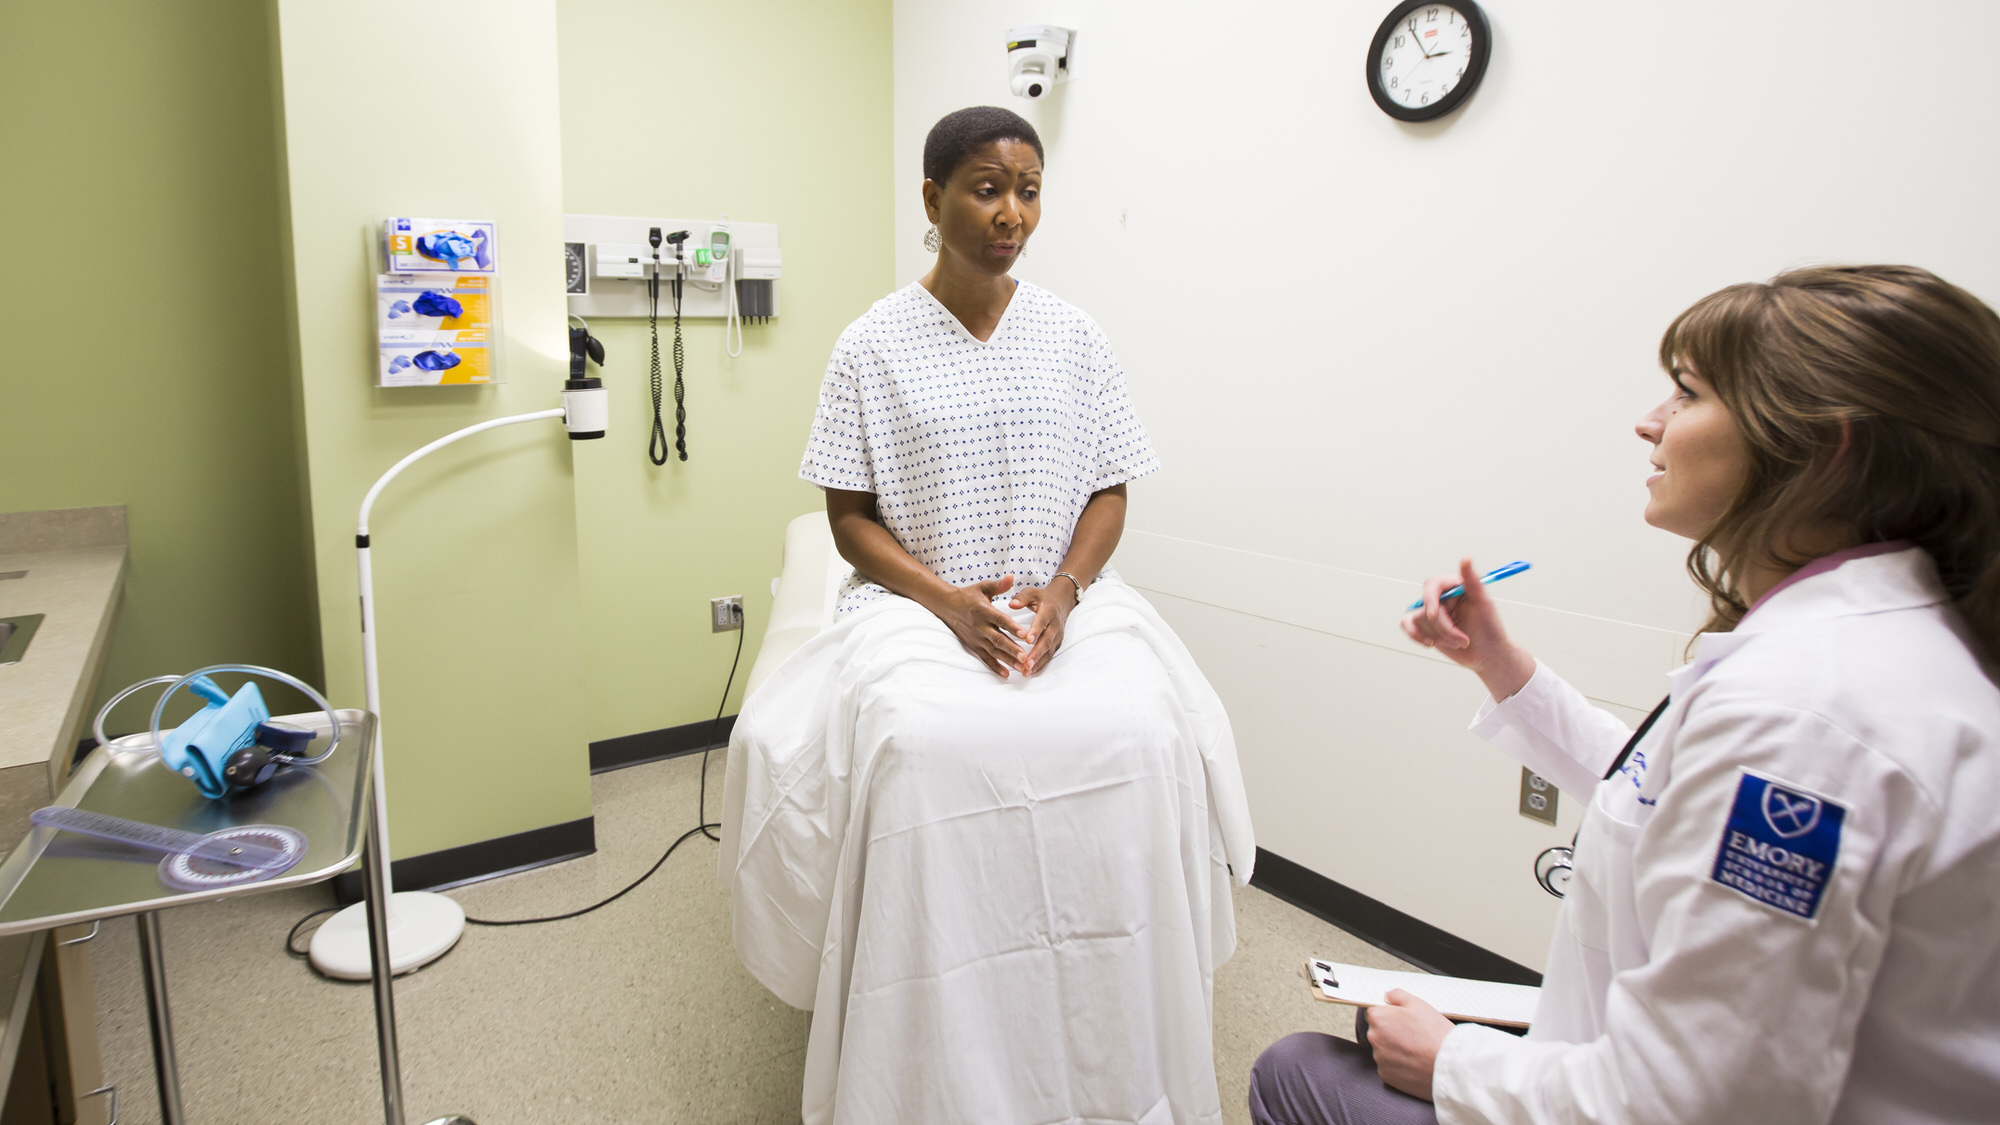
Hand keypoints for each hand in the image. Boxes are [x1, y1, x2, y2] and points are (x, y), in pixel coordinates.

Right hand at [936, 576, 1029, 678]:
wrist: (947, 606)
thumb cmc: (968, 595)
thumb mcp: (983, 587)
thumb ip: (999, 585)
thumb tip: (1012, 577)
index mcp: (984, 611)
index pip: (1000, 620)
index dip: (1012, 627)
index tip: (1025, 634)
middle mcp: (980, 626)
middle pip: (998, 639)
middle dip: (1012, 649)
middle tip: (1025, 656)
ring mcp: (976, 638)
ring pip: (994, 651)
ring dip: (1007, 659)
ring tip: (1021, 666)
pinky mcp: (973, 645)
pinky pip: (985, 658)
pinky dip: (995, 666)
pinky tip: (1006, 674)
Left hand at [1008, 578, 1077, 675]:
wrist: (1061, 601)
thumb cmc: (1042, 598)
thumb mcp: (1032, 593)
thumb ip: (1022, 598)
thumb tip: (1012, 604)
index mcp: (1048, 611)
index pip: (1042, 622)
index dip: (1036, 631)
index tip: (1028, 640)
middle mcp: (1055, 625)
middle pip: (1047, 641)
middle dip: (1036, 653)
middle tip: (1026, 663)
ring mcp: (1057, 636)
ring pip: (1048, 651)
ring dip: (1038, 662)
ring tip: (1026, 671)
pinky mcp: (1056, 643)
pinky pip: (1049, 655)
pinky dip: (1040, 664)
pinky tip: (1030, 671)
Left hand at [1365, 989, 1453, 1101]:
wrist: (1450, 1065)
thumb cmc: (1436, 1034)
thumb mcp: (1419, 1004)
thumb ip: (1397, 995)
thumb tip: (1387, 997)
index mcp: (1379, 1018)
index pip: (1376, 1013)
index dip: (1392, 1016)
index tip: (1405, 1022)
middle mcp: (1374, 1039)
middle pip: (1379, 1032)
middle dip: (1392, 1033)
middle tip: (1415, 1035)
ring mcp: (1380, 1059)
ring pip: (1385, 1051)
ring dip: (1396, 1050)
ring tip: (1418, 1050)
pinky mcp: (1387, 1076)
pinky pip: (1390, 1067)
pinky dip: (1400, 1066)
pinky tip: (1416, 1062)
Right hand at [1399, 557, 1535, 700]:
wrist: (1488, 655)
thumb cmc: (1490, 628)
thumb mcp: (1483, 604)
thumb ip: (1472, 581)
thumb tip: (1466, 558)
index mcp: (1455, 587)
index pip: (1433, 585)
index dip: (1430, 599)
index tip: (1435, 615)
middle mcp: (1441, 597)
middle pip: (1426, 606)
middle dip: (1442, 627)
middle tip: (1462, 640)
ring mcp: (1432, 612)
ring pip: (1420, 620)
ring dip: (1441, 637)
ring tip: (1461, 643)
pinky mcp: (1424, 626)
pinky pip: (1407, 625)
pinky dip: (1416, 635)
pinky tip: (1431, 644)